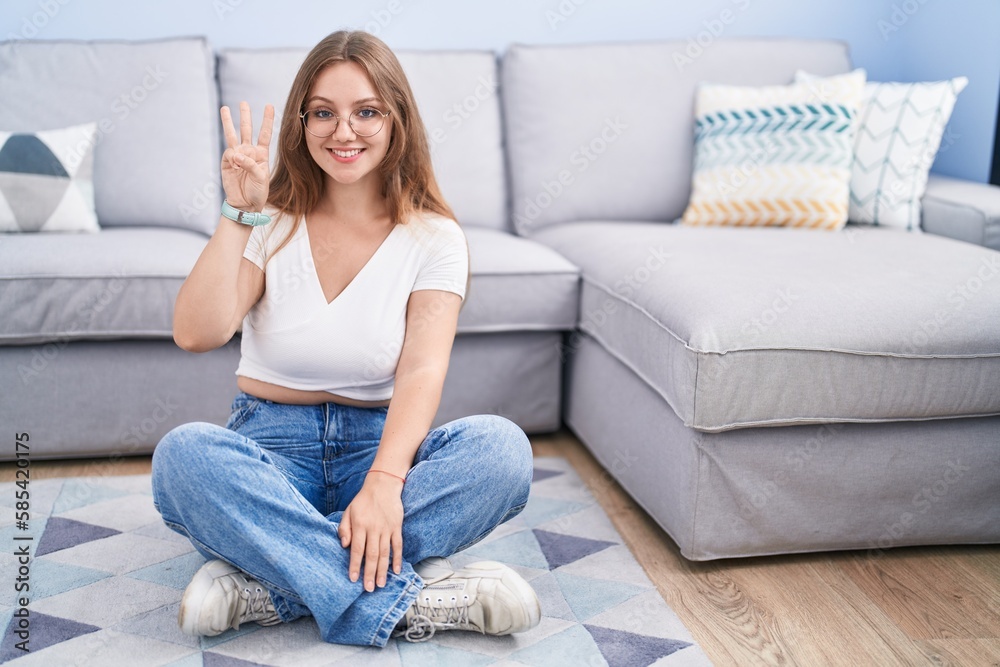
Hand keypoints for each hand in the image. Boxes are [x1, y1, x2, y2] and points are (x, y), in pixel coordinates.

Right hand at [220, 101, 273, 210]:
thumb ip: (250, 164)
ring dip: (228, 122)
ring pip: (232, 135)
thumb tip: (236, 154)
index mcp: (261, 154)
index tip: (269, 106)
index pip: (265, 134)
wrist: (245, 204)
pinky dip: (232, 158)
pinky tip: (235, 165)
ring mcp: (237, 156)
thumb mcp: (260, 178)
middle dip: (245, 116)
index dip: (267, 120)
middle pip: (246, 130)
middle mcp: (249, 152)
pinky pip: (228, 154)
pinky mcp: (227, 162)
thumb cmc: (257, 192)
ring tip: (224, 108)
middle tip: (243, 102)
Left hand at [338, 473, 403, 591]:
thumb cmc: (363, 500)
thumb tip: (344, 545)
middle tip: (369, 588)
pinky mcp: (397, 527)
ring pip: (385, 553)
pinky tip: (396, 571)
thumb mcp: (348, 512)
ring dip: (383, 570)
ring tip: (381, 584)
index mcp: (360, 525)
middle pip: (372, 554)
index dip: (355, 565)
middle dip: (370, 573)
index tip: (353, 579)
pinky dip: (398, 558)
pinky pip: (398, 545)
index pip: (357, 549)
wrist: (382, 486)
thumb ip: (344, 529)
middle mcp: (374, 528)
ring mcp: (386, 528)